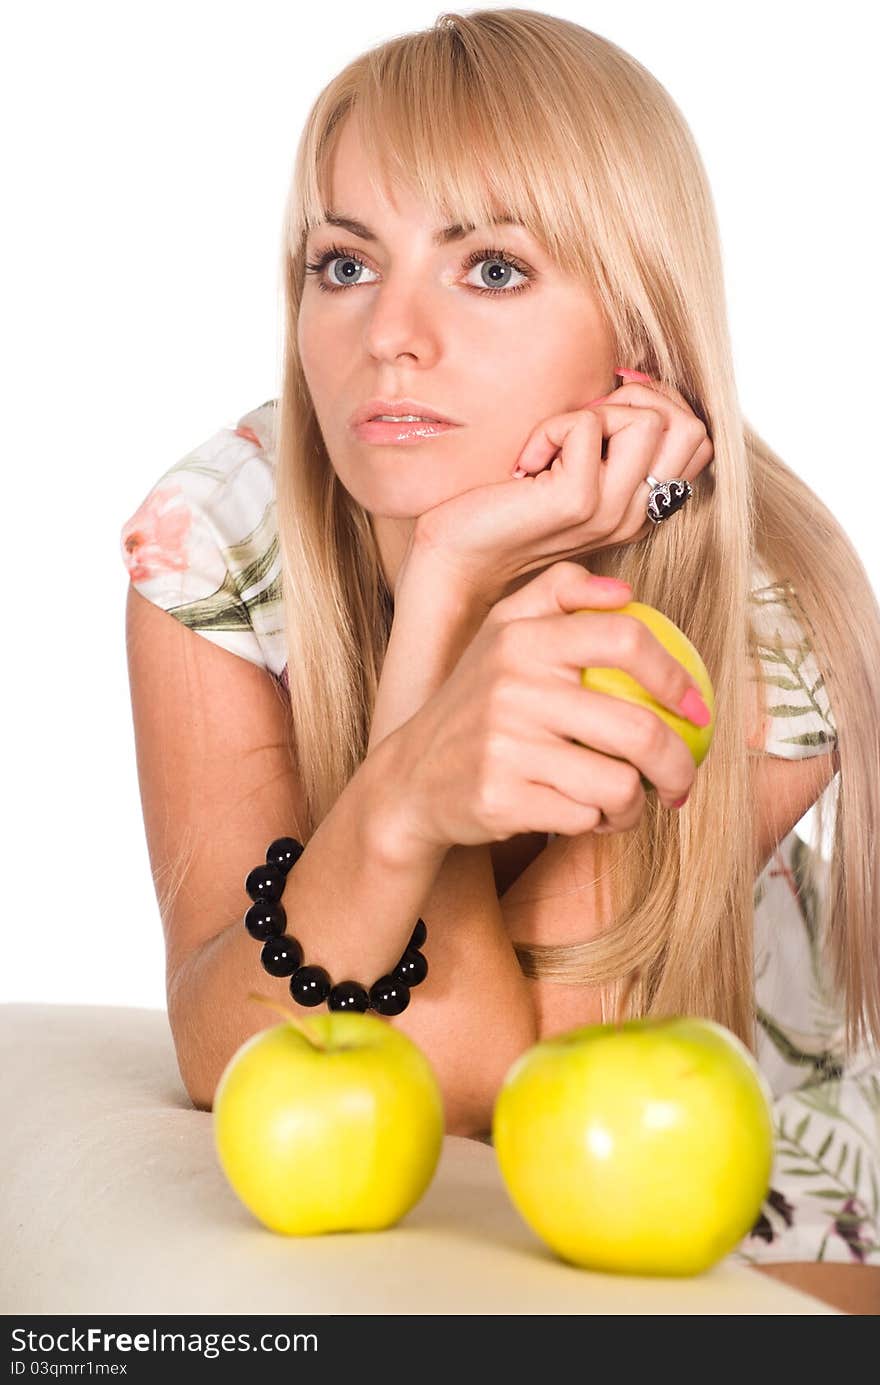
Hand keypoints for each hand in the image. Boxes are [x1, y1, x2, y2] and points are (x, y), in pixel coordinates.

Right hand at [388, 560, 703, 851]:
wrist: (409, 779)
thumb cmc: (473, 703)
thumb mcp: (500, 632)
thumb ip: (558, 593)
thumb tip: (623, 592)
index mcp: (522, 638)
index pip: (625, 639)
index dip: (675, 676)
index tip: (696, 710)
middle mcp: (512, 686)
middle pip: (638, 729)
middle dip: (678, 765)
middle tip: (681, 780)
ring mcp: (505, 746)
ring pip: (618, 784)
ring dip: (636, 805)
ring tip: (627, 804)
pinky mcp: (500, 799)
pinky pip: (584, 818)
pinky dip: (596, 823)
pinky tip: (586, 816)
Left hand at [406, 369, 713, 612]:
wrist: (459, 558)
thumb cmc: (506, 506)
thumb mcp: (572, 470)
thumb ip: (610, 442)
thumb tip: (630, 379)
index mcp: (642, 507)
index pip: (698, 440)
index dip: (661, 405)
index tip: (604, 414)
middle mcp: (636, 514)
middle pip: (691, 427)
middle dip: (640, 399)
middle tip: (584, 420)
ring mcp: (612, 511)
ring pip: (649, 420)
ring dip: (597, 410)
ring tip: (557, 440)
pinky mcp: (578, 501)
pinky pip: (588, 424)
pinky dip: (553, 426)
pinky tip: (527, 461)